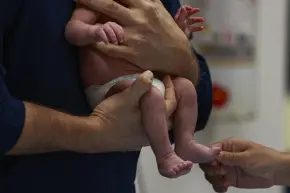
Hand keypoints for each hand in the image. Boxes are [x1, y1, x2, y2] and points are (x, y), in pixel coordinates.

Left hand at [77, 0, 198, 83]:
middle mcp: (139, 19)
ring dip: (89, 21)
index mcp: (146, 5)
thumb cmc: (166, 30)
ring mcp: (134, 37)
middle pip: (108, 5)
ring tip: (76, 17)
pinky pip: (109, 47)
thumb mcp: (157, 8)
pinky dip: (98, 42)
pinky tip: (92, 39)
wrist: (178, 56)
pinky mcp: (132, 53)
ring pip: (106, 26)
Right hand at [86, 71, 176, 150]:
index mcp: (156, 123)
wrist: (94, 136)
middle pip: (170, 117)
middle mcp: (153, 134)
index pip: (172, 104)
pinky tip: (145, 113)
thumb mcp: (126, 97)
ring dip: (161, 112)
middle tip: (166, 88)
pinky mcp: (135, 142)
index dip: (171, 89)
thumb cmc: (112, 116)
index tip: (167, 77)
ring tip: (158, 99)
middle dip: (170, 102)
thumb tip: (150, 74)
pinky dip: (151, 118)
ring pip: (160, 124)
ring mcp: (144, 140)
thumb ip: (141, 85)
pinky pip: (150, 128)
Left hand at [175, 6, 203, 37]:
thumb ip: (182, 15)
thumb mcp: (180, 22)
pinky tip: (202, 28)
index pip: (182, 10)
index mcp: (179, 17)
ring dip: (197, 19)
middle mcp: (182, 20)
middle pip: (188, 14)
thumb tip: (183, 7)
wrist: (178, 40)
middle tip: (198, 10)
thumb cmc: (178, 30)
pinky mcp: (188, 31)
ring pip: (192, 21)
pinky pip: (193, 28)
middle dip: (193, 11)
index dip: (186, 8)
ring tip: (202, 19)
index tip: (191, 8)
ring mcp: (185, 25)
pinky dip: (198, 28)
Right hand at [199, 138, 282, 191]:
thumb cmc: (265, 158)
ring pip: (211, 175)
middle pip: (207, 163)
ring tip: (225, 182)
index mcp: (228, 146)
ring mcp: (227, 169)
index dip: (208, 157)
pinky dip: (218, 187)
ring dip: (214, 179)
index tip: (214, 164)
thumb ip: (231, 157)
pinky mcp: (230, 180)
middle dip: (211, 169)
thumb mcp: (248, 156)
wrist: (277, 171)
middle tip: (222, 172)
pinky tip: (225, 187)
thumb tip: (215, 154)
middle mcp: (224, 157)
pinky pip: (218, 184)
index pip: (210, 150)